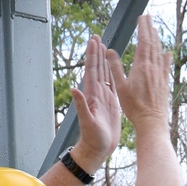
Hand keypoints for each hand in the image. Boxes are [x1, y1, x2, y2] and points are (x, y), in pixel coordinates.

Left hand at [71, 36, 121, 169]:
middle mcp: (97, 94)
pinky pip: (112, 85)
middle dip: (97, 52)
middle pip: (97, 68)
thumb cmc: (93, 138)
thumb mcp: (87, 121)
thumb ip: (80, 105)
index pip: (92, 70)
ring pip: (104, 74)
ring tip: (104, 46)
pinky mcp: (111, 104)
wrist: (98, 149)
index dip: (92, 55)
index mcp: (92, 95)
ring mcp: (103, 98)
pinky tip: (113, 67)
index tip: (94, 40)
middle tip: (97, 36)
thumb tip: (73, 89)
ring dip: (104, 60)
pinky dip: (112, 74)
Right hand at [106, 15, 170, 133]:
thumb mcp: (121, 87)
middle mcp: (153, 68)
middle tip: (148, 16)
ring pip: (159, 53)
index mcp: (142, 66)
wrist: (152, 123)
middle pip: (152, 43)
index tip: (141, 17)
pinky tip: (168, 53)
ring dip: (157, 40)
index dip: (143, 28)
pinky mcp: (164, 84)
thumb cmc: (134, 107)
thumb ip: (115, 68)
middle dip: (150, 28)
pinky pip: (166, 67)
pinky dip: (166, 58)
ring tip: (156, 29)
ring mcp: (160, 76)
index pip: (143, 41)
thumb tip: (109, 51)